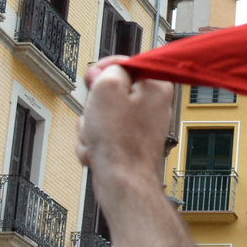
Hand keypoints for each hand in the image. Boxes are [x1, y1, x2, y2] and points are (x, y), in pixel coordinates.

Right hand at [78, 59, 176, 208]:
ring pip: (102, 114)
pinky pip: (103, 135)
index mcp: (155, 86)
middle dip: (94, 105)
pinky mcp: (130, 143)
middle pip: (110, 92)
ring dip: (91, 127)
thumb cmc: (121, 143)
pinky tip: (99, 151)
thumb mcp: (107, 88)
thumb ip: (108, 70)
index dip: (104, 70)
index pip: (125, 63)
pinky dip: (95, 143)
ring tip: (99, 138)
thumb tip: (108, 71)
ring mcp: (141, 126)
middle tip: (97, 116)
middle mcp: (153, 105)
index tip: (94, 78)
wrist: (123, 183)